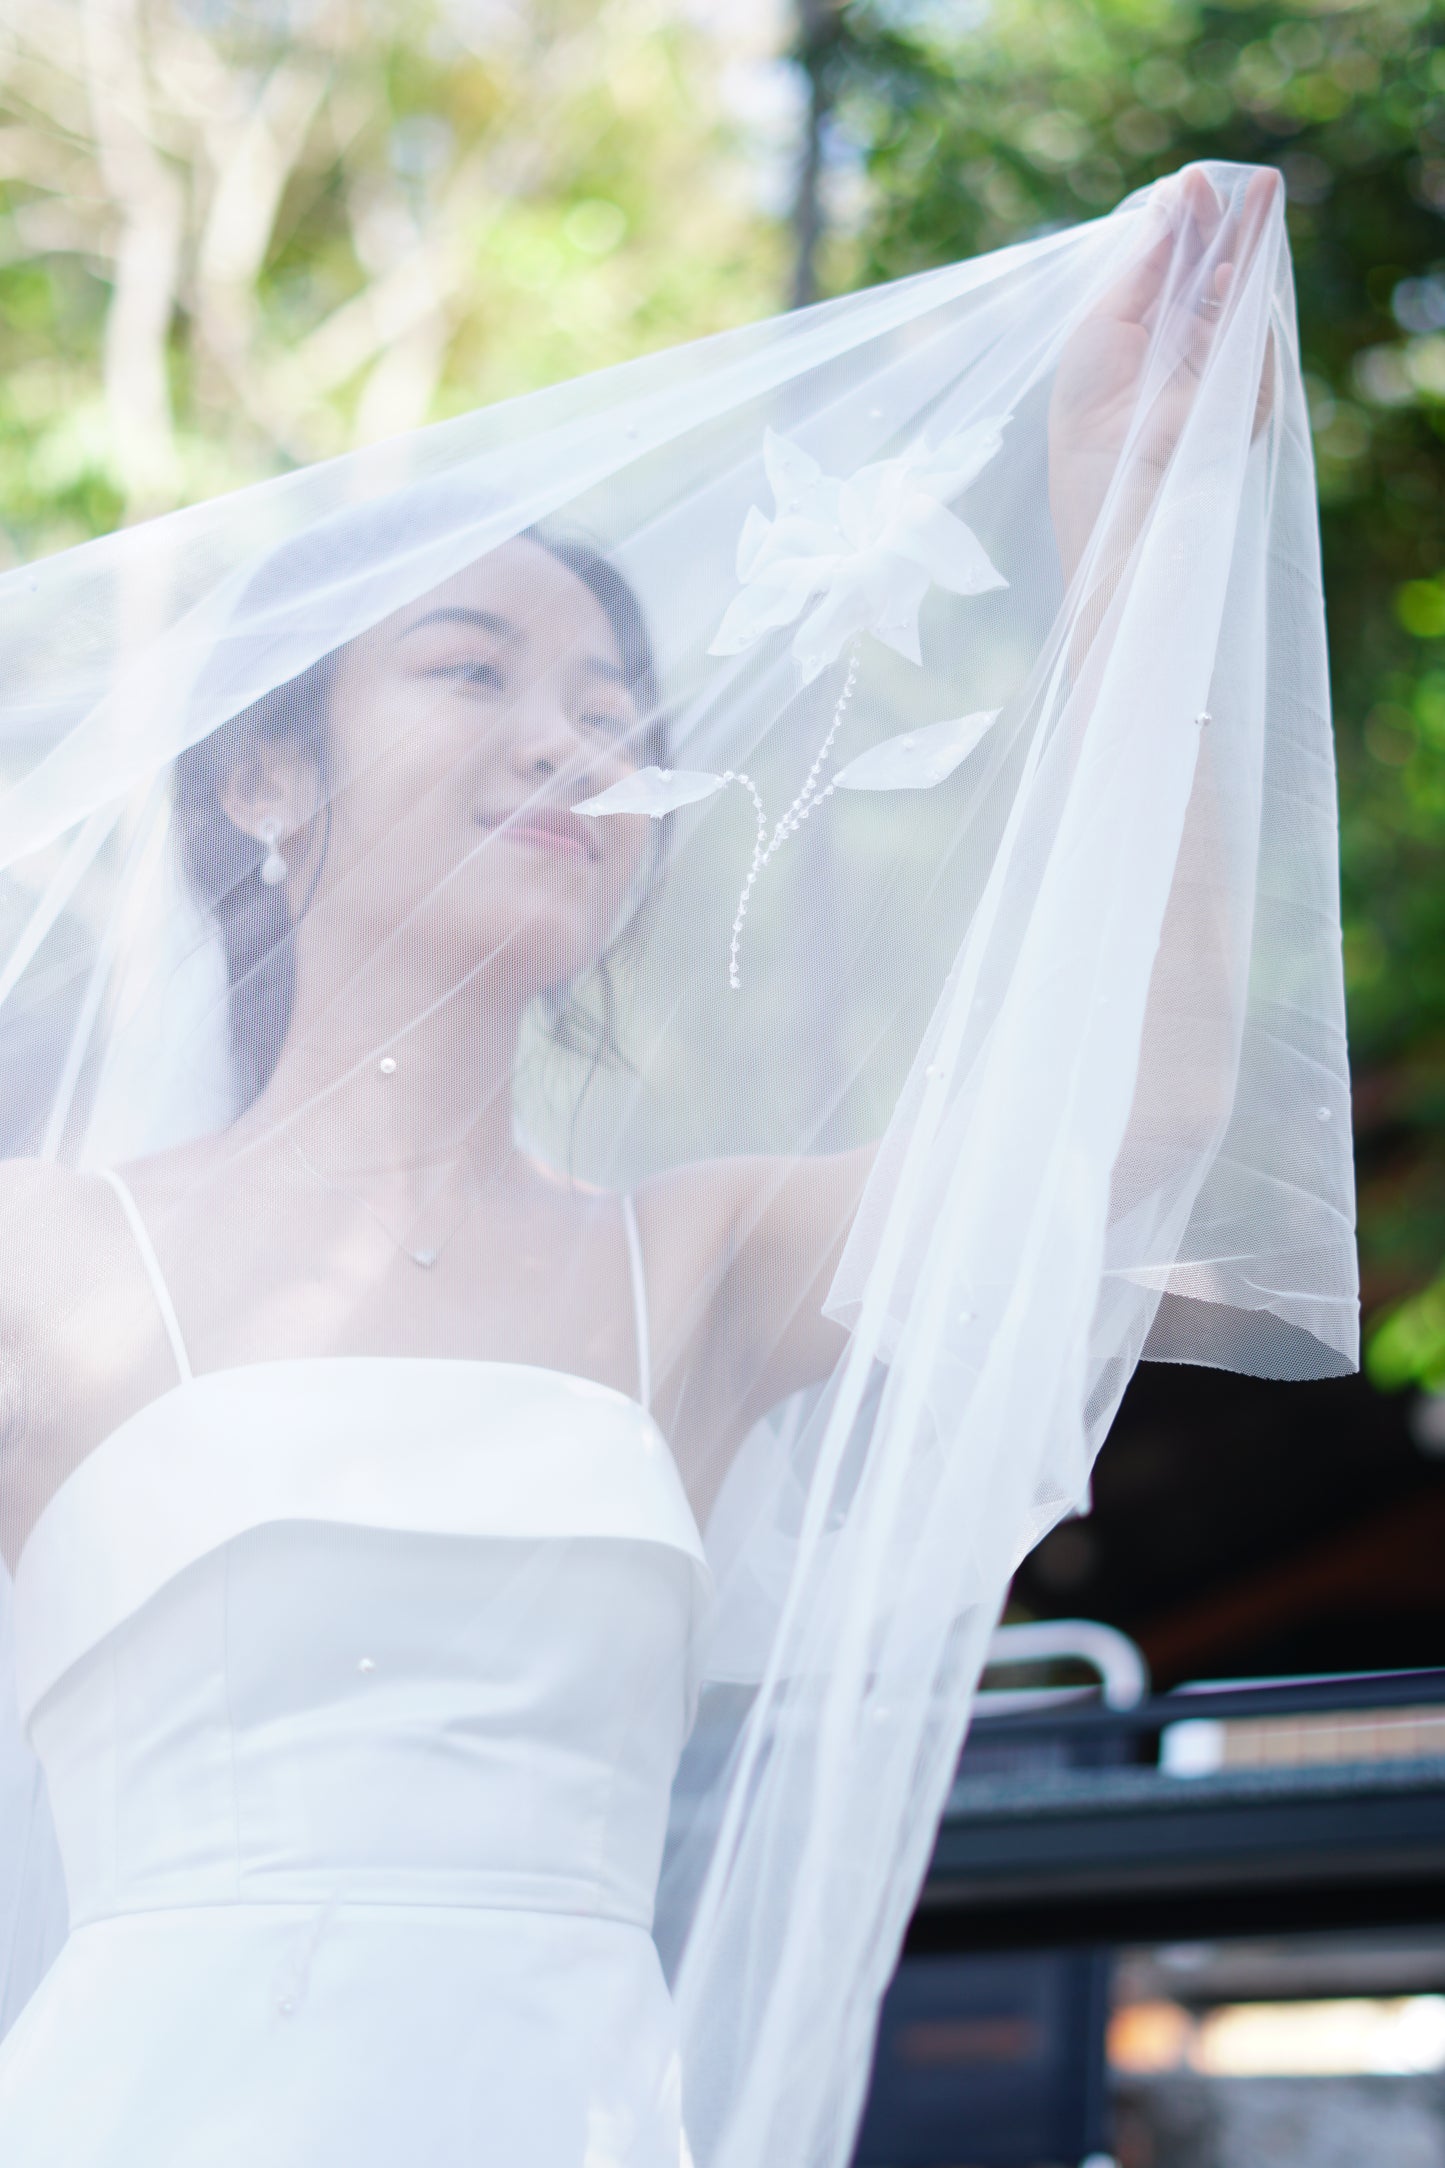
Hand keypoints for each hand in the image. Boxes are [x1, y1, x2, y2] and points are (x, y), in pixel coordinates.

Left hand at [1047, 164, 1280, 592]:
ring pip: (1246, 295)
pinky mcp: (1245, 390)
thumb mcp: (1104, 322)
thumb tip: (1168, 211)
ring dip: (1253, 243)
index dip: (1186, 225)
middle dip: (1228, 224)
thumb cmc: (1089, 409)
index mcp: (1154, 334)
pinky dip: (1244, 298)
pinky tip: (1229, 269)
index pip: (1180, 268)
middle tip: (1235, 179)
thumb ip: (1143, 269)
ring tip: (1262, 192)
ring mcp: (1221, 367)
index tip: (1187, 183)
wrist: (1105, 474)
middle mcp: (1191, 348)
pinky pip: (1253, 333)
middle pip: (1219, 272)